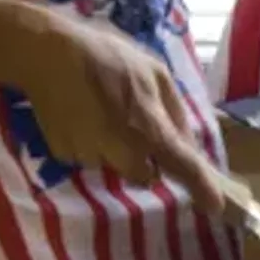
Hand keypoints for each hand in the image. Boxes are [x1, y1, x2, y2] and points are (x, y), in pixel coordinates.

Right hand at [18, 9, 224, 212]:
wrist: (45, 52)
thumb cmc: (107, 56)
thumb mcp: (154, 71)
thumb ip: (175, 111)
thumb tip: (189, 145)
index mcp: (149, 126)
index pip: (182, 166)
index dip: (201, 188)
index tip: (214, 206)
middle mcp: (122, 149)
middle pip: (145, 175)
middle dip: (146, 160)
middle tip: (135, 126)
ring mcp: (91, 155)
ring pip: (115, 167)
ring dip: (116, 150)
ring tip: (103, 113)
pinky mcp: (65, 156)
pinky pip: (89, 158)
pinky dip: (91, 144)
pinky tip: (83, 116)